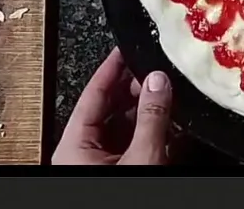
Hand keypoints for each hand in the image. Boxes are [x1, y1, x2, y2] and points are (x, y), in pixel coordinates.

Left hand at [51, 48, 172, 164]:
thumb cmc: (122, 199)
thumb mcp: (141, 156)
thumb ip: (150, 117)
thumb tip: (157, 81)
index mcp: (73, 145)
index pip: (92, 94)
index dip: (111, 68)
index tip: (125, 49)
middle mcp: (82, 154)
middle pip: (108, 108)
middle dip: (134, 89)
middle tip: (155, 73)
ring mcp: (100, 164)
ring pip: (123, 126)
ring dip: (146, 111)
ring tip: (166, 96)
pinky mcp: (118, 170)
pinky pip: (131, 144)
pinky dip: (149, 131)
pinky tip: (169, 124)